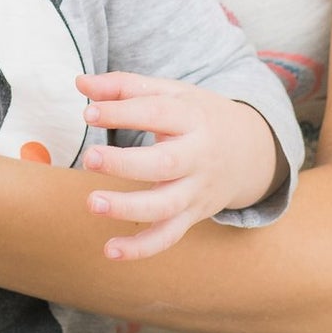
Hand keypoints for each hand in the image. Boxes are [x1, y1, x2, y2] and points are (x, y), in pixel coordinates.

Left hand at [76, 71, 281, 261]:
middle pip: (165, 164)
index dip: (121, 113)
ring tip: (92, 203)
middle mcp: (198, 157)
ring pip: (166, 206)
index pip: (156, 113)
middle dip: (126, 163)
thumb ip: (124, 86)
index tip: (88, 113)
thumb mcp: (170, 92)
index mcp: (192, 118)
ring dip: (129, 208)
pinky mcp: (193, 215)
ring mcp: (197, 190)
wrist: (251, 150)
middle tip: (89, 158)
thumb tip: (80, 82)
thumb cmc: (197, 115)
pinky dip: (142, 248)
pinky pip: (169, 236)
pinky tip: (110, 250)